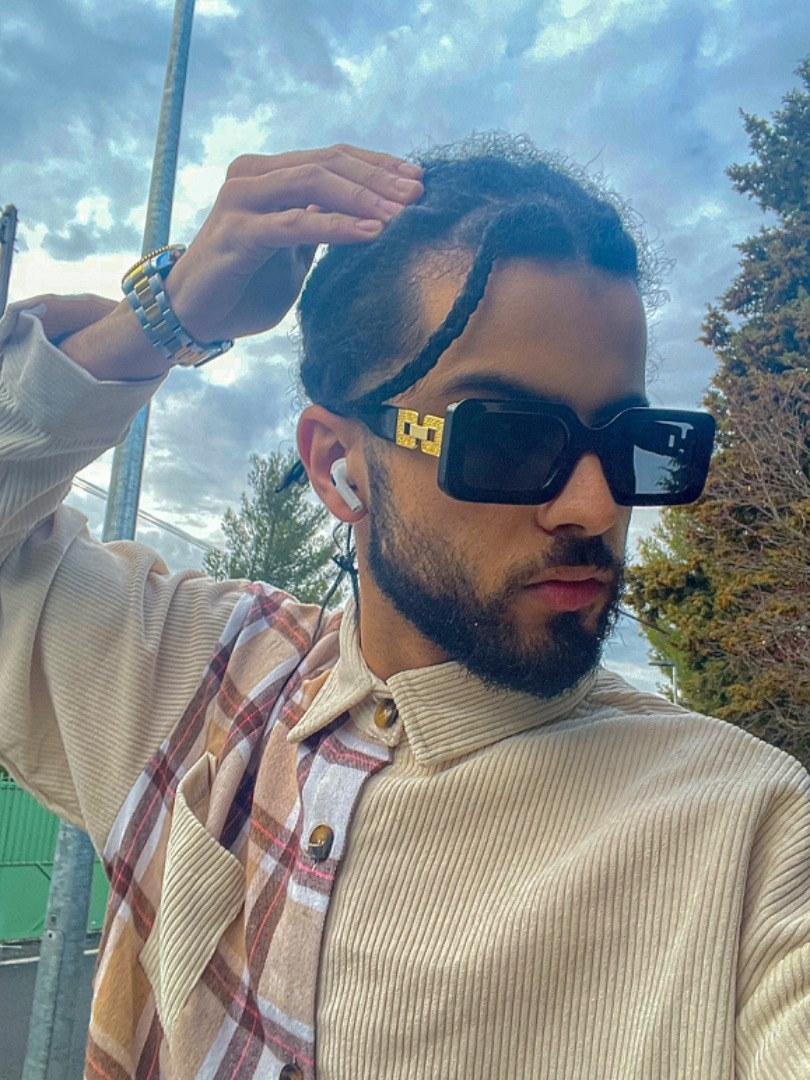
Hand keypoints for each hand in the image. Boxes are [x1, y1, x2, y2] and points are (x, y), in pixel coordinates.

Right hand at [164, 144, 423, 344]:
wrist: (193, 314)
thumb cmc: (246, 284)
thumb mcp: (295, 251)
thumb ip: (321, 226)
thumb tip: (373, 216)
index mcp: (271, 174)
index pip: (334, 157)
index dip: (379, 165)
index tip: (419, 179)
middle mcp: (255, 176)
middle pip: (329, 163)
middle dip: (379, 178)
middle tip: (418, 194)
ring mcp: (243, 200)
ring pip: (313, 182)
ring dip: (362, 197)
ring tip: (399, 214)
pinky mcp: (238, 232)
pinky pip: (294, 224)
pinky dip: (335, 227)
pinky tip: (370, 233)